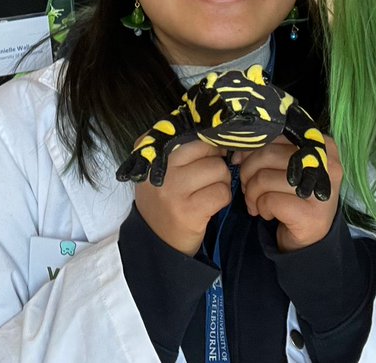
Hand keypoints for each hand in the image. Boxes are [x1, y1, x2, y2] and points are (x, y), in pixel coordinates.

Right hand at [134, 140, 231, 255]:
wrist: (155, 241)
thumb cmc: (164, 200)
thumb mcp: (160, 171)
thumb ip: (179, 149)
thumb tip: (216, 133)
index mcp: (153, 154)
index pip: (192, 135)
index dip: (207, 145)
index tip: (208, 156)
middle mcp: (161, 169)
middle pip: (208, 150)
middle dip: (216, 162)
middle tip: (209, 177)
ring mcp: (174, 191)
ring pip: (218, 170)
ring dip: (222, 181)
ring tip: (209, 191)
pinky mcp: (189, 211)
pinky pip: (222, 192)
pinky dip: (223, 198)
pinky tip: (211, 205)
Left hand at [235, 136, 342, 251]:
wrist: (308, 236)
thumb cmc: (292, 194)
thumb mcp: (284, 165)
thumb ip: (266, 150)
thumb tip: (237, 152)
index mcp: (322, 144)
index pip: (277, 133)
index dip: (252, 147)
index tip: (241, 161)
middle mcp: (327, 164)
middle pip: (267, 154)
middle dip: (247, 172)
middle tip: (247, 186)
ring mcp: (320, 190)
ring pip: (263, 178)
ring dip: (251, 193)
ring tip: (256, 202)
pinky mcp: (311, 214)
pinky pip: (269, 200)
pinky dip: (261, 207)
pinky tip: (268, 213)